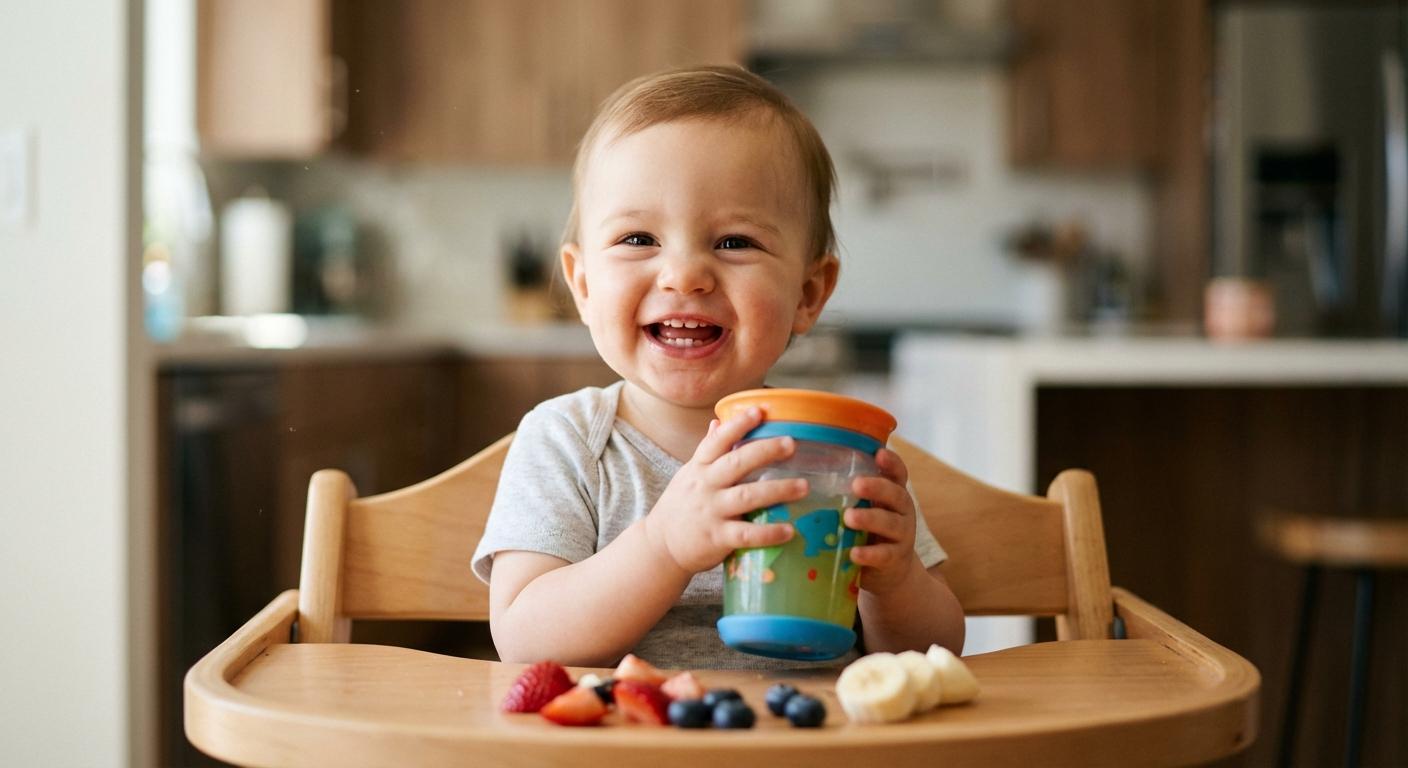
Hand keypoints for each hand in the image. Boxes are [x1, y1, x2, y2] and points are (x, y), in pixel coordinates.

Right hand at [643, 407, 804, 574]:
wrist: (660, 546)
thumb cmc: (681, 506)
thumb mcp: (689, 474)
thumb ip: (707, 450)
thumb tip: (719, 421)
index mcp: (700, 468)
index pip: (717, 441)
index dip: (737, 425)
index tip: (758, 411)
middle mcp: (705, 486)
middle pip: (736, 463)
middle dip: (765, 451)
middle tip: (791, 444)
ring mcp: (711, 511)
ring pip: (746, 497)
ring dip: (777, 490)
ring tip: (803, 486)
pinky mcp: (717, 538)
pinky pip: (746, 534)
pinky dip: (768, 533)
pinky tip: (789, 530)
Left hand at [845, 448, 921, 594]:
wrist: (889, 571)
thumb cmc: (868, 531)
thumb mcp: (863, 508)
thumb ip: (847, 493)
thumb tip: (804, 468)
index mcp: (893, 494)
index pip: (898, 473)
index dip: (891, 462)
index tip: (878, 453)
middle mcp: (901, 511)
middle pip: (896, 495)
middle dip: (877, 488)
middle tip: (856, 484)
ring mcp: (902, 535)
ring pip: (891, 523)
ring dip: (870, 519)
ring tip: (849, 517)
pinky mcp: (895, 558)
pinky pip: (885, 555)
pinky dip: (869, 554)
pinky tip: (853, 553)